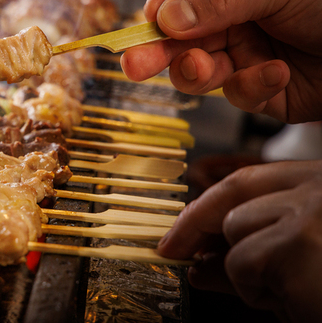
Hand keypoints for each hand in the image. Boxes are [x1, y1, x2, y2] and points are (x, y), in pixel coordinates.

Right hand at [121, 0, 321, 123]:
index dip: (160, 8)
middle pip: (177, 37)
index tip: (152, 21)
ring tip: (208, 68)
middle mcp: (230, 19)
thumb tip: (166, 16)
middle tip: (134, 65)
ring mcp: (242, 54)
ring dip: (199, 73)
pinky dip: (252, 87)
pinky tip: (276, 72)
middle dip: (157, 52)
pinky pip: (238, 94)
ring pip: (198, 71)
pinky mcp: (259, 89)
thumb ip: (218, 1)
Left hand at [158, 160, 321, 321]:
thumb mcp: (295, 266)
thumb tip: (197, 264)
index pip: (248, 180)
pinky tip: (301, 298)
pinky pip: (242, 267)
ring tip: (294, 290)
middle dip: (200, 231)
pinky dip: (258, 292)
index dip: (206, 204)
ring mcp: (310, 213)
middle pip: (233, 203)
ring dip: (249, 273)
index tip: (178, 227)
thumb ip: (250, 257)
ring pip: (235, 236)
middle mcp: (319, 188)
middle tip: (172, 249)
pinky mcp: (298, 246)